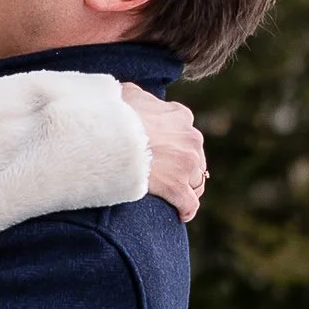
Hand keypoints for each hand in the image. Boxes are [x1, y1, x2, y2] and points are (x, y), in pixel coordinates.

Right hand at [125, 84, 206, 222]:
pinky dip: (187, 210)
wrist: (112, 136)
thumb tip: (129, 97)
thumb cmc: (115, 114)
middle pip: (195, 158)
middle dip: (185, 168)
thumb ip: (137, 96)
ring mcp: (187, 164)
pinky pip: (189, 203)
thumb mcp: (127, 94)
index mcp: (180, 116)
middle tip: (170, 177)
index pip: (185, 133)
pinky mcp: (177, 187)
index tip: (166, 154)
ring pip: (196, 181)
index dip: (176, 145)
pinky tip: (182, 214)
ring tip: (177, 197)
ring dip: (188, 189)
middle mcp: (190, 138)